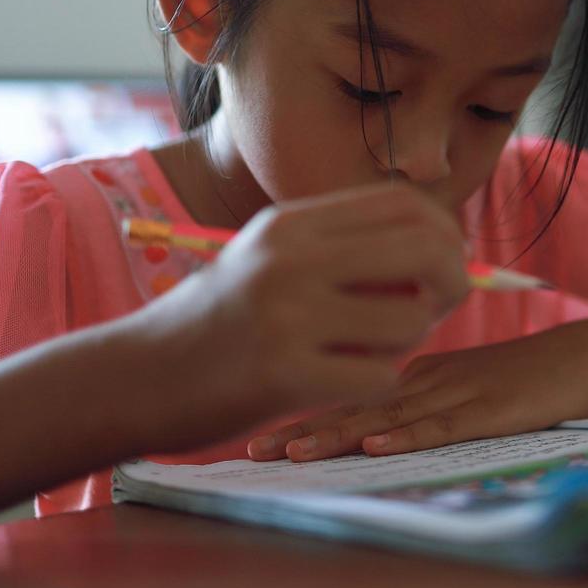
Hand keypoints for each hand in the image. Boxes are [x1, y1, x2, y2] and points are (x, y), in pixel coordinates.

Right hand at [121, 184, 469, 452]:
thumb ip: (342, 248)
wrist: (134, 376)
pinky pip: (381, 377)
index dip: (444, 232)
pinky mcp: (284, 373)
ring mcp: (287, 314)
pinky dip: (378, 383)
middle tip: (440, 307)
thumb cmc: (217, 321)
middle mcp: (291, 258)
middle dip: (453, 281)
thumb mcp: (269, 259)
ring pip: (411, 319)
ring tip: (371, 350)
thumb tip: (443, 255)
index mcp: (291, 224)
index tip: (448, 261)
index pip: (403, 204)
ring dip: (408, 342)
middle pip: (424, 250)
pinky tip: (343, 382)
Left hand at [246, 321, 587, 460]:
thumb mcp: (463, 378)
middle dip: (301, 429)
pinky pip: (443, 426)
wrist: (583, 356)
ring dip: (338, 435)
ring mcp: (457, 393)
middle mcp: (426, 379)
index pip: (348, 392)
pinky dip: (408, 436)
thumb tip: (373, 422)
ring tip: (294, 452)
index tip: (254, 432)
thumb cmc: (523, 372)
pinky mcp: (490, 410)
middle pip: (354, 405)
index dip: (301, 412)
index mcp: (416, 371)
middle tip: (252, 450)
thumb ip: (420, 394)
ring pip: (387, 417)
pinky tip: (378, 445)